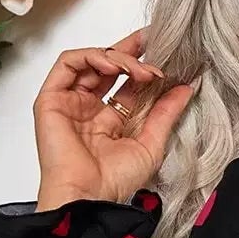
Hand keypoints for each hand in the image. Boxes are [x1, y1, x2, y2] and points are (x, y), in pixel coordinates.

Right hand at [31, 26, 198, 210]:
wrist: (88, 196)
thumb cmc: (114, 181)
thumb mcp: (151, 143)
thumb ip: (166, 114)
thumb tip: (186, 88)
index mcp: (110, 121)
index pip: (128, 84)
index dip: (144, 66)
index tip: (165, 51)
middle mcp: (89, 109)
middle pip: (108, 67)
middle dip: (131, 50)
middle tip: (152, 41)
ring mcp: (69, 102)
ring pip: (91, 62)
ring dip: (117, 57)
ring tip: (139, 69)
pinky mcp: (51, 98)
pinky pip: (68, 63)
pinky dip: (92, 57)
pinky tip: (114, 66)